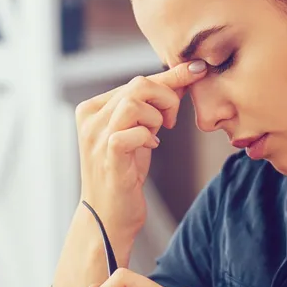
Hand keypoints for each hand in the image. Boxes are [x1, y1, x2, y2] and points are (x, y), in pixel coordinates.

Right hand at [74, 60, 207, 243]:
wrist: (108, 216)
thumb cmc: (124, 172)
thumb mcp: (139, 131)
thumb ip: (153, 105)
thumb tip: (184, 76)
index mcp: (92, 108)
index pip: (136, 81)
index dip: (170, 78)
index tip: (197, 71)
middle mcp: (90, 119)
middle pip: (138, 85)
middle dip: (166, 99)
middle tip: (170, 122)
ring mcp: (96, 137)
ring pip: (135, 102)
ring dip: (156, 118)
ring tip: (156, 135)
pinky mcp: (108, 155)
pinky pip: (134, 131)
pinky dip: (148, 137)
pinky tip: (150, 147)